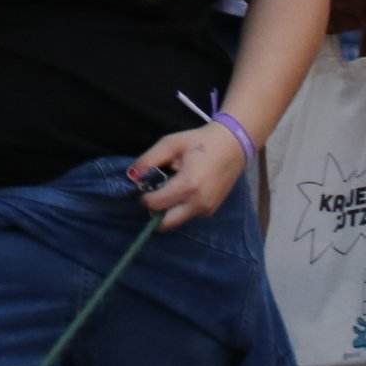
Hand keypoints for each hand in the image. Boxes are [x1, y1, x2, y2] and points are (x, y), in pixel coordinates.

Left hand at [128, 117, 251, 230]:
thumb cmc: (200, 142)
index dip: (145, 197)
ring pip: (177, 221)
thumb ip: (149, 160)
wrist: (234, 145)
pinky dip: (180, 208)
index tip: (145, 185)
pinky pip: (189, 215)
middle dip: (155, 212)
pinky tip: (184, 190)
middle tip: (154, 193)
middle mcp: (198, 204)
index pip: (156, 204)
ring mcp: (207, 210)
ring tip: (170, 188)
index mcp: (188, 186)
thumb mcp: (170, 144)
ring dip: (168, 211)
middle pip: (166, 223)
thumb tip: (132, 176)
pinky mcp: (212, 210)